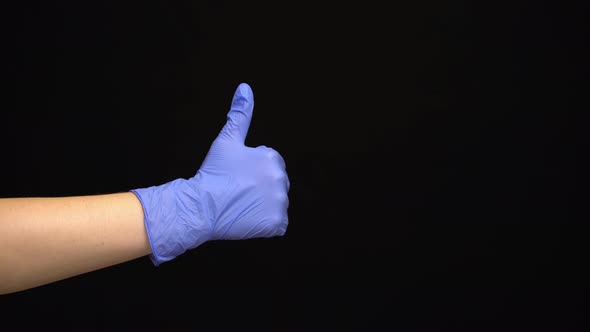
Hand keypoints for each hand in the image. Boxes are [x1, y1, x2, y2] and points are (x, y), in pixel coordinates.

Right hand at [132, 83, 289, 265]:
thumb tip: (245, 87)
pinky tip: (248, 219)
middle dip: (260, 188)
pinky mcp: (276, 223)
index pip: (270, 166)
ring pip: (276, 204)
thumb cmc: (213, 172)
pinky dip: (265, 224)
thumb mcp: (226, 139)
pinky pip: (277, 225)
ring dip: (262, 207)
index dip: (252, 172)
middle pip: (275, 185)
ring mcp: (280, 203)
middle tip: (237, 191)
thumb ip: (240, 113)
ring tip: (241, 205)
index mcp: (273, 158)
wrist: (201, 206)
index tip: (236, 177)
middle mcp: (281, 179)